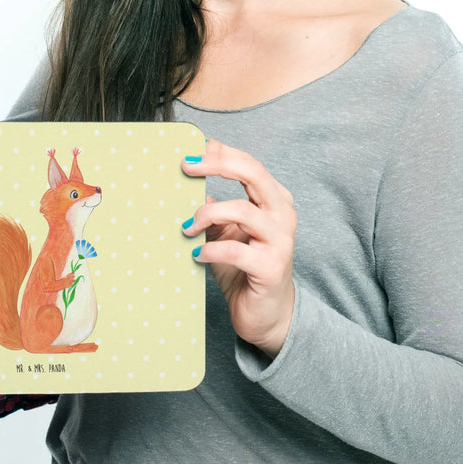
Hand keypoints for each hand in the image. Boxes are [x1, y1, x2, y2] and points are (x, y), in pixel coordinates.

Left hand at [181, 139, 295, 356]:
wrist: (265, 313)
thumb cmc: (242, 266)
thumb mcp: (222, 230)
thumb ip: (211, 206)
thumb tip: (181, 181)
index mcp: (273, 199)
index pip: (249, 163)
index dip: (220, 152)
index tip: (190, 150)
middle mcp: (282, 214)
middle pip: (253, 174)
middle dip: (217, 165)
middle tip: (186, 167)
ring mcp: (280, 241)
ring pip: (242, 210)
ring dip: (206, 213)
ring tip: (186, 227)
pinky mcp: (271, 268)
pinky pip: (236, 251)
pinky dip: (210, 249)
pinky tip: (195, 253)